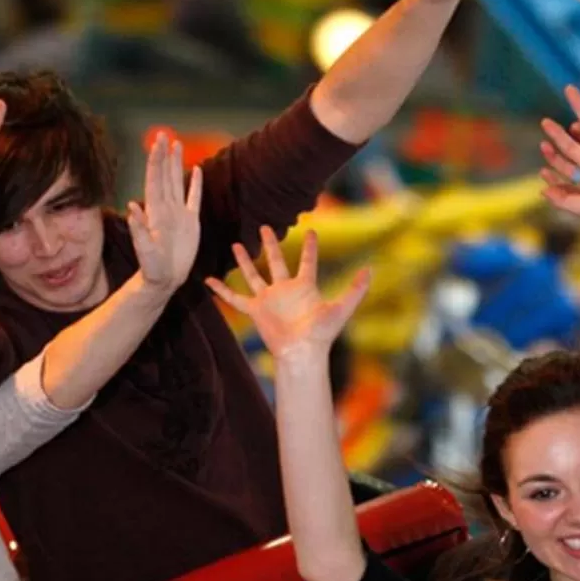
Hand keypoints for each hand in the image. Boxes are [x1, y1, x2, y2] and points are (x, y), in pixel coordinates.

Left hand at [126, 133, 204, 293]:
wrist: (165, 279)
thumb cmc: (151, 267)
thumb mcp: (145, 250)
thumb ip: (139, 230)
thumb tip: (132, 207)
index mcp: (154, 211)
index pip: (155, 180)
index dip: (156, 161)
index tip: (158, 143)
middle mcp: (165, 207)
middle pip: (164, 175)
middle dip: (164, 155)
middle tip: (165, 134)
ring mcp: (178, 213)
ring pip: (177, 182)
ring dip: (176, 163)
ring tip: (177, 144)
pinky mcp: (190, 222)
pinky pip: (193, 198)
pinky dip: (195, 184)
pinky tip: (196, 170)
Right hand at [207, 228, 372, 365]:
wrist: (302, 353)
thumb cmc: (322, 334)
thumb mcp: (342, 308)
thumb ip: (356, 289)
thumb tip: (370, 269)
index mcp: (305, 287)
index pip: (307, 262)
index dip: (310, 247)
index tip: (311, 231)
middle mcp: (285, 290)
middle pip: (276, 262)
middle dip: (270, 245)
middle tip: (265, 227)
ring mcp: (269, 300)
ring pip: (253, 275)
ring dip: (245, 261)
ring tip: (237, 244)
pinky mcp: (256, 311)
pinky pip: (235, 298)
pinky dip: (222, 290)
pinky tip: (209, 281)